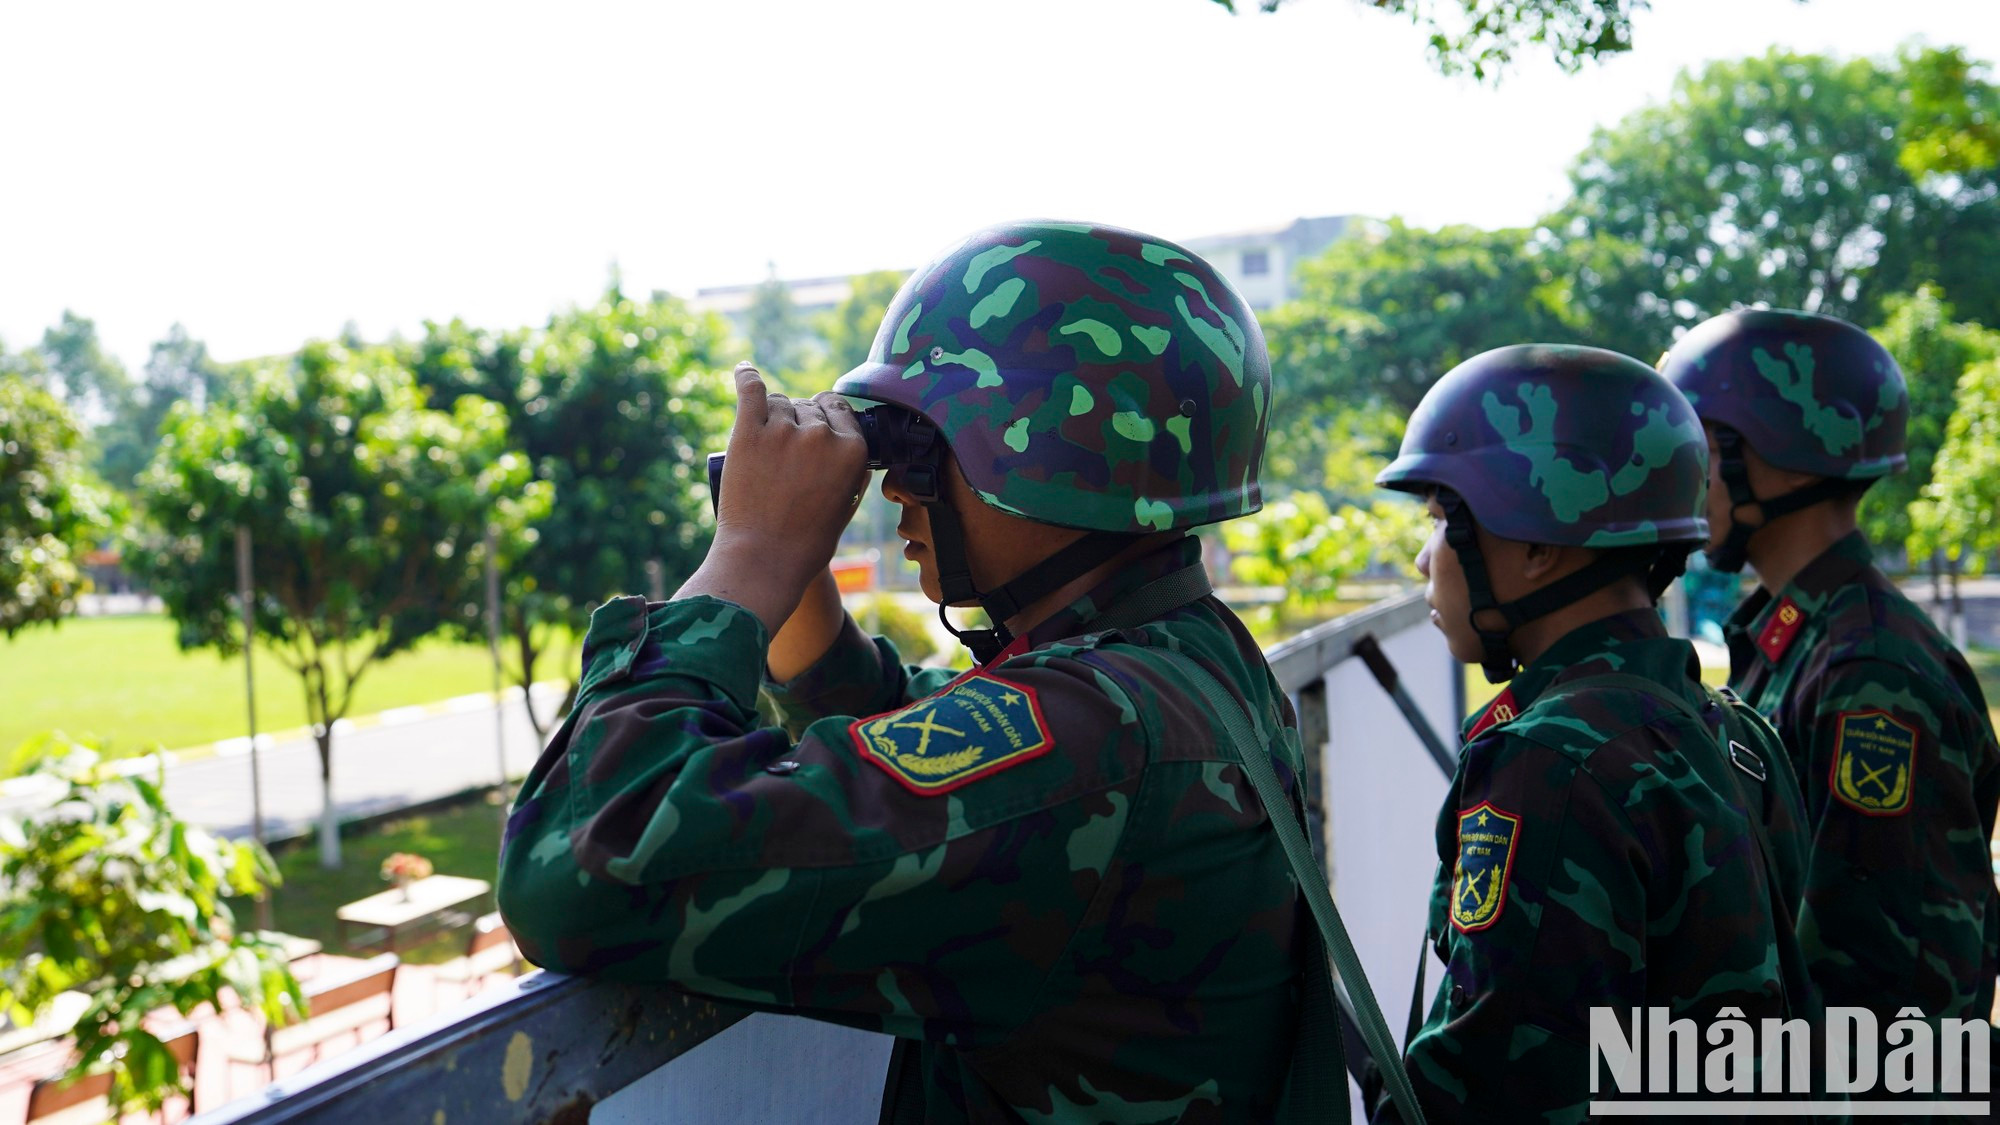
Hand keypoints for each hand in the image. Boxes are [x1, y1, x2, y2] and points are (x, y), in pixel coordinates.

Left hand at [677, 363, 868, 634]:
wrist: (763, 560)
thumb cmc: (806, 541)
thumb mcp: (846, 505)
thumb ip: (851, 470)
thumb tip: (846, 440)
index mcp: (853, 450)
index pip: (839, 410)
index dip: (825, 419)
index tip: (814, 428)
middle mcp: (822, 434)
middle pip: (808, 406)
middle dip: (800, 422)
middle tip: (785, 456)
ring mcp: (784, 431)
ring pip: (779, 402)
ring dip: (774, 415)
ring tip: (765, 448)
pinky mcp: (748, 433)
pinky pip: (750, 389)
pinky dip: (746, 377)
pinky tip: (743, 370)